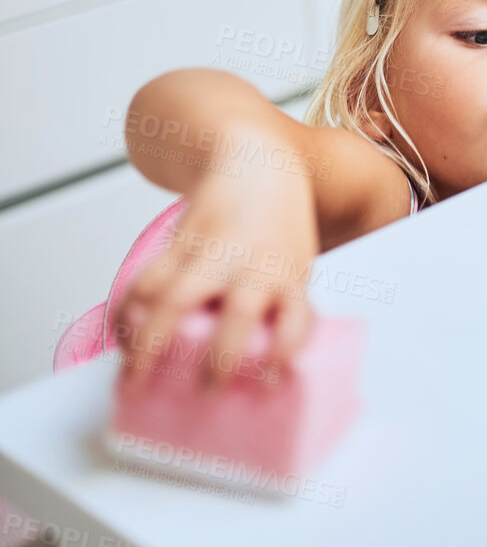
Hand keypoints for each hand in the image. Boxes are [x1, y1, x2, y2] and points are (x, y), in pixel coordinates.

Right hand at [112, 151, 317, 392]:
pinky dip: (128, 314)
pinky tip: (123, 338)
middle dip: (220, 358)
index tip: (267, 380)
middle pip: (240, 312)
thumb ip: (280, 308)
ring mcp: (214, 252)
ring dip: (150, 343)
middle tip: (204, 393)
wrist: (255, 160)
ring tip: (133, 381)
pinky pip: (146, 281)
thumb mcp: (295, 262)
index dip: (285, 349)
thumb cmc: (277, 223)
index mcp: (288, 276)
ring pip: (175, 298)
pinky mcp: (179, 243)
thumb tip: (260, 370)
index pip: (297, 318)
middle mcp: (253, 265)